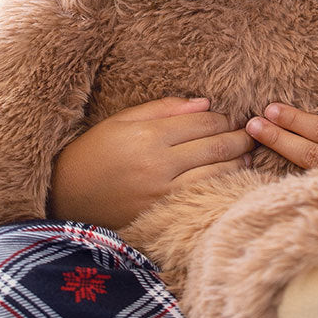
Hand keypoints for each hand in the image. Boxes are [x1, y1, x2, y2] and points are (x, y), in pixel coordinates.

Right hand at [49, 97, 253, 228]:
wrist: (64, 198)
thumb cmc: (93, 153)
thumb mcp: (122, 120)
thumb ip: (164, 108)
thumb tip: (205, 103)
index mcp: (147, 134)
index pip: (202, 121)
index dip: (224, 117)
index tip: (235, 116)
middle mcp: (157, 163)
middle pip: (216, 145)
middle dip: (240, 137)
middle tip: (253, 132)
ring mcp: (162, 192)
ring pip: (217, 172)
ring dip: (239, 161)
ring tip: (248, 153)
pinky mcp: (162, 214)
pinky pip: (204, 196)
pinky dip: (225, 185)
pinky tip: (234, 177)